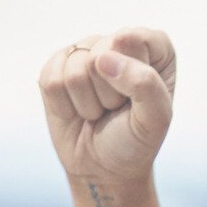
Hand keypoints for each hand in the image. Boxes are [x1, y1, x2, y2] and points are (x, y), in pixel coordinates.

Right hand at [40, 28, 174, 206]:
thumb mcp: (154, 119)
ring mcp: (85, 51)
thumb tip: (102, 59)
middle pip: (103, 51)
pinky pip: (52, 79)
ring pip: (76, 68)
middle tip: (116, 109)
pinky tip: (76, 111)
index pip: (138, 39)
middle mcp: (119, 42)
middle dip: (110, 93)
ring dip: (88, 103)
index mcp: (155, 48)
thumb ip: (144, 84)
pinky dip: (65, 106)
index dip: (135, 74)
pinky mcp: (55, 66)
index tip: (138, 99)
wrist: (103, 167)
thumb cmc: (134, 141)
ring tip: (98, 112)